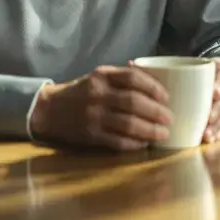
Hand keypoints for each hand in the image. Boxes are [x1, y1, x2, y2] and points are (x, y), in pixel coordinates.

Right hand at [30, 66, 172, 150]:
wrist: (50, 110)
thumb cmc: (81, 92)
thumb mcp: (98, 77)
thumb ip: (122, 77)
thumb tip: (156, 77)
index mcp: (102, 76)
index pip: (133, 77)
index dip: (153, 87)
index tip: (166, 97)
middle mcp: (97, 94)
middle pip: (133, 102)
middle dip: (156, 111)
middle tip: (169, 118)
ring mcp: (93, 115)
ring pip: (128, 124)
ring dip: (150, 130)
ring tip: (163, 134)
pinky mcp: (90, 135)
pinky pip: (117, 141)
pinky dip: (134, 143)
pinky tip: (144, 144)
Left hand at [203, 59, 219, 143]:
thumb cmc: (213, 73)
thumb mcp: (209, 65)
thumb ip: (195, 69)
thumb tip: (169, 74)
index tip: (213, 93)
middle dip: (218, 111)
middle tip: (208, 118)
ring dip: (217, 127)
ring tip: (206, 135)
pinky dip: (218, 135)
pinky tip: (209, 140)